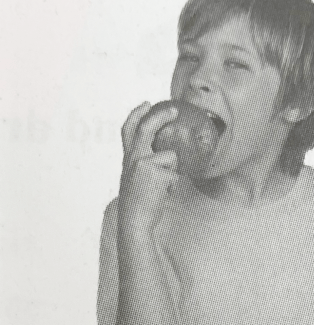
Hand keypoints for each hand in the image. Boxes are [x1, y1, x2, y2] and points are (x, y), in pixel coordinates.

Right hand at [118, 101, 178, 233]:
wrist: (135, 221)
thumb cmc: (139, 204)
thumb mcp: (136, 179)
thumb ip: (146, 165)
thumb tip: (169, 156)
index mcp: (128, 159)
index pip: (128, 129)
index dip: (137, 114)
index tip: (146, 103)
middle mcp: (133, 157)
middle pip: (147, 128)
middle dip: (161, 115)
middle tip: (175, 111)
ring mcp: (144, 163)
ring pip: (171, 157)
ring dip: (172, 173)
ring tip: (162, 188)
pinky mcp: (156, 172)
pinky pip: (175, 174)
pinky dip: (173, 185)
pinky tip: (163, 194)